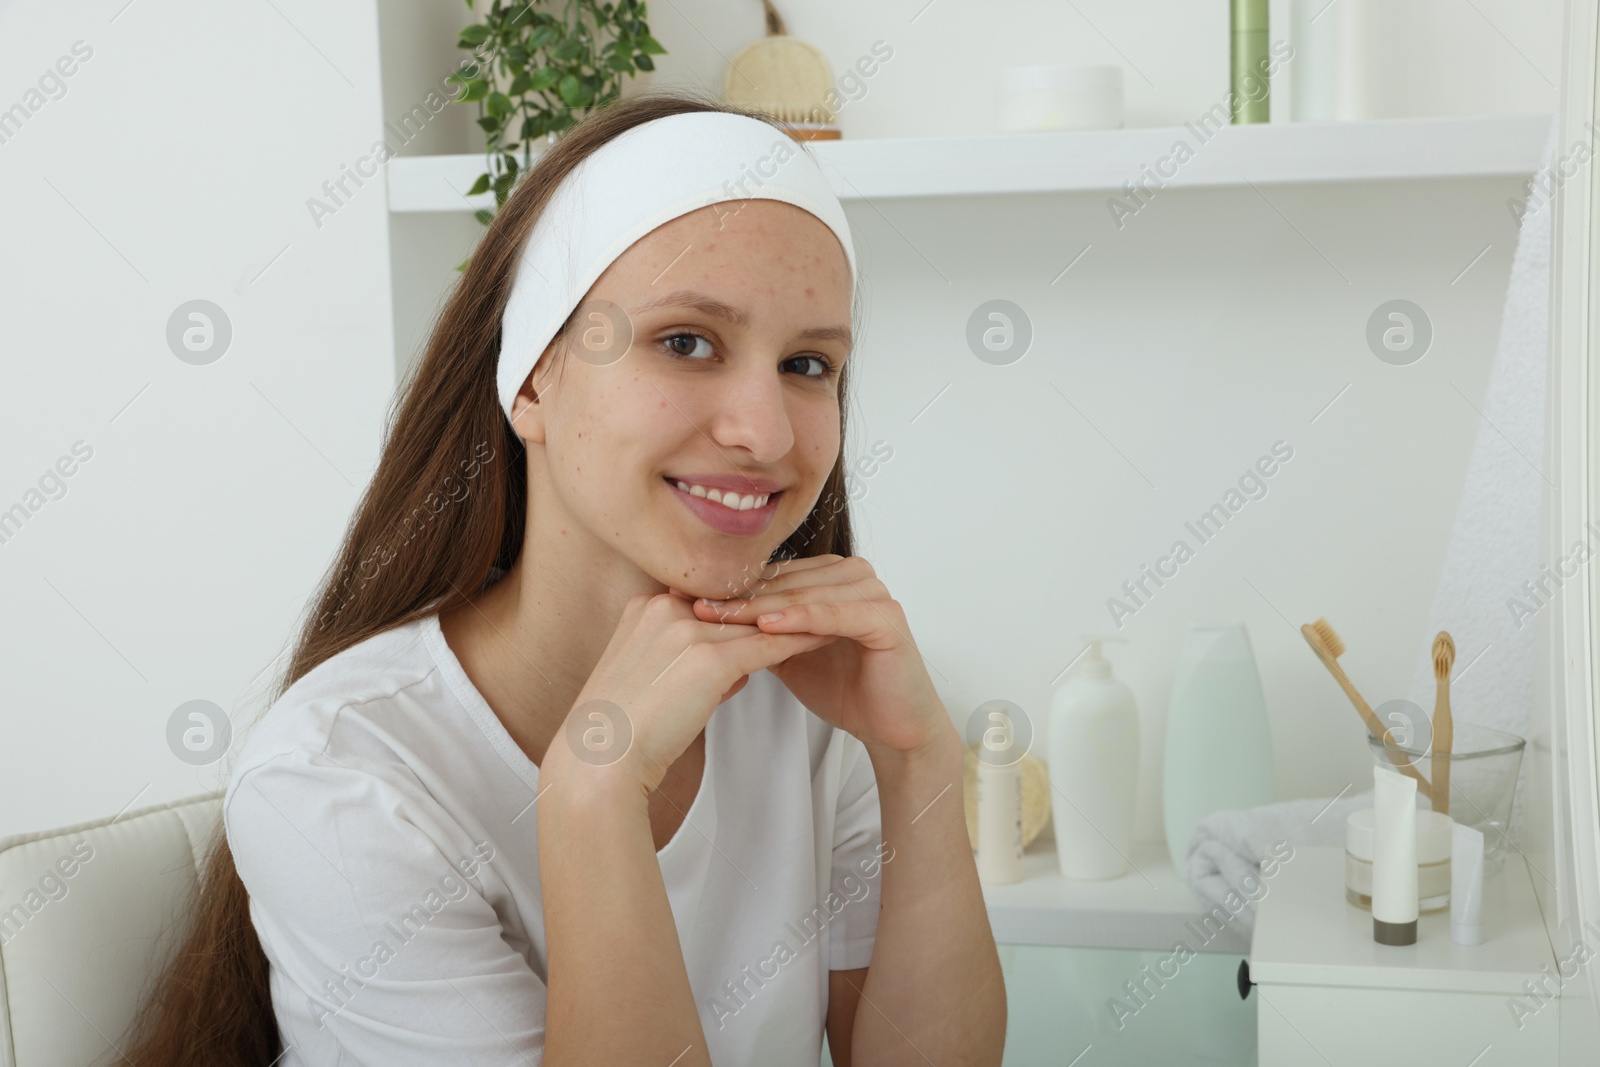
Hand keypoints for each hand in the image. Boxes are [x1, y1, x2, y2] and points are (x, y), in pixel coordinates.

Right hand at [547, 592, 839, 796]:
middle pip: (737, 604)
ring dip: (798, 619)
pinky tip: (826, 638)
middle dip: (779, 607)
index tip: (782, 604)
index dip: (748, 606)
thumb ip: (690, 662)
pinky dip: (800, 642)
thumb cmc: (623, 733)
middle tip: (819, 603)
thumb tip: (733, 668)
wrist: (599, 761)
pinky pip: (767, 645)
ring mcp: (685, 630)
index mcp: (646, 607)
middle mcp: (665, 607)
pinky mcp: (708, 659)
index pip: (712, 600)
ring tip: (833, 616)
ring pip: (757, 620)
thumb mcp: (653, 681)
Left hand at [688, 554, 949, 755]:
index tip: (682, 599)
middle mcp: (853, 575)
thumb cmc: (843, 688)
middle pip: (786, 583)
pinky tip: (768, 625)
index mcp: (830, 576)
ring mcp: (873, 592)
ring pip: (806, 595)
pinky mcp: (887, 616)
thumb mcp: (787, 654)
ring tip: (720, 616)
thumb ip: (757, 630)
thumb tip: (698, 617)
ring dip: (762, 606)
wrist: (891, 726)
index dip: (729, 590)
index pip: (773, 577)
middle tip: (693, 605)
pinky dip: (802, 618)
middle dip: (738, 597)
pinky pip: (836, 614)